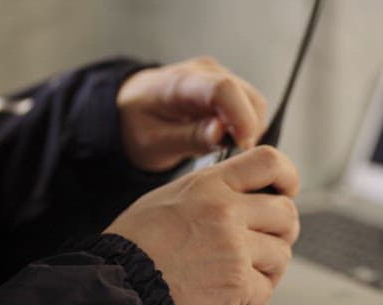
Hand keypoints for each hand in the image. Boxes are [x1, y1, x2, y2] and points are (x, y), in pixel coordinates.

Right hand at [103, 146, 299, 304]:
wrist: (119, 283)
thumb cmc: (135, 245)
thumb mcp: (169, 198)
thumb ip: (209, 193)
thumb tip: (240, 197)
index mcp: (210, 185)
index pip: (269, 162)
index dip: (288, 177)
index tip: (288, 191)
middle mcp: (225, 211)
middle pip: (286, 213)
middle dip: (282, 233)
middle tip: (267, 244)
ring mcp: (233, 246)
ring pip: (282, 255)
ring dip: (269, 270)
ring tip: (247, 278)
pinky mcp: (235, 282)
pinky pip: (265, 291)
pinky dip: (254, 302)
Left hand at [116, 56, 267, 171]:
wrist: (128, 108)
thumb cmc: (138, 126)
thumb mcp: (155, 143)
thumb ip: (189, 137)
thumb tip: (222, 133)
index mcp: (179, 83)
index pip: (223, 90)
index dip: (241, 118)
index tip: (243, 147)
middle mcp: (203, 72)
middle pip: (247, 96)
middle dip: (247, 130)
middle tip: (228, 154)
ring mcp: (217, 75)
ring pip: (254, 101)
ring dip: (248, 128)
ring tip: (222, 147)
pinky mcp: (226, 84)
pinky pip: (249, 105)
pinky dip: (245, 125)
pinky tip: (224, 138)